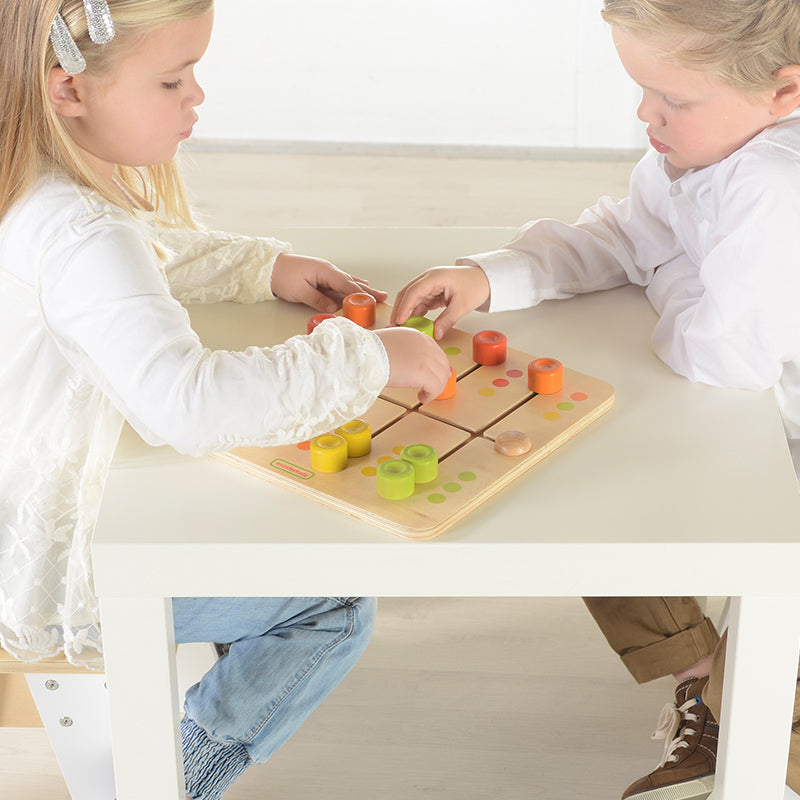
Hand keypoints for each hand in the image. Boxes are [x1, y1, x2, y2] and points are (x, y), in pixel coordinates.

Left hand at [271, 253, 387, 312]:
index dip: (362, 294)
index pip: (347, 284)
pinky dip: (351, 284)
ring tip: (377, 293)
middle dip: (368, 291)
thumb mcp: (300, 292)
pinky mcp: (321, 276)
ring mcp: (325, 272)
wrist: (269, 267)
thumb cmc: (282, 276)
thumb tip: (335, 309)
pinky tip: (359, 285)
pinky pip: (340, 281)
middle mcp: (328, 270)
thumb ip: (319, 300)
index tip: (374, 301)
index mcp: (325, 271)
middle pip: (351, 282)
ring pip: (347, 282)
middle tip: (384, 297)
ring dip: (362, 288)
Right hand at [375, 327, 451, 403]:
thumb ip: (403, 349)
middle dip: (438, 378)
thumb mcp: (392, 343)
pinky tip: (422, 398)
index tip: (433, 376)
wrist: (365, 355)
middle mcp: (426, 345)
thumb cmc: (370, 351)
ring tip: (424, 395)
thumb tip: (405, 363)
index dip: (436, 367)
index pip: (436, 352)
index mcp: (418, 336)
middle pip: (442, 365)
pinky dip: (430, 396)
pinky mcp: (424, 373)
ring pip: (441, 378)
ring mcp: (427, 358)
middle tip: (431, 388)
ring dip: (434, 389)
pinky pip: (436, 388)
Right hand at [390, 265, 490, 338]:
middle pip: (407, 293)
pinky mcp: (432, 292)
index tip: (399, 320)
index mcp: (434, 277)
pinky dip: (415, 313)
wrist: (484, 279)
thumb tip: (436, 334)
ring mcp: (429, 285)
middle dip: (399, 310)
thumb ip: (447, 320)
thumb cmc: (475, 286)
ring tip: (401, 328)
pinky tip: (413, 324)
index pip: (413, 291)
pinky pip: (419, 303)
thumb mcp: (462, 306)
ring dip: (406, 312)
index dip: (404, 306)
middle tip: (394, 326)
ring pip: (411, 299)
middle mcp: (428, 279)